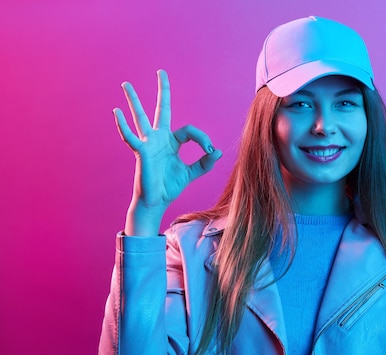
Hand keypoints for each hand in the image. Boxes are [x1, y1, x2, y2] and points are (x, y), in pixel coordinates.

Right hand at [114, 70, 221, 234]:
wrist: (156, 201)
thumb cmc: (169, 187)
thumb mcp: (191, 174)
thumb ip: (204, 163)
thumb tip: (218, 152)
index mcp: (172, 142)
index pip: (189, 131)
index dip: (202, 138)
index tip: (210, 151)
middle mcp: (159, 138)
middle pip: (162, 110)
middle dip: (163, 91)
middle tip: (161, 71)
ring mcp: (149, 143)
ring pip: (141, 117)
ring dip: (134, 101)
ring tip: (126, 85)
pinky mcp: (141, 152)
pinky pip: (131, 136)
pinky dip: (123, 125)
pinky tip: (116, 112)